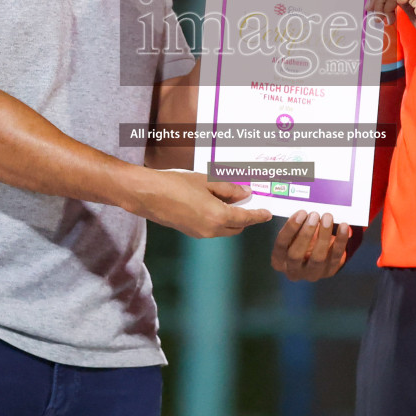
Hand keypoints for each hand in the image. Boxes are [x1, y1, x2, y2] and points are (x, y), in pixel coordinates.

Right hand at [130, 168, 271, 237]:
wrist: (147, 195)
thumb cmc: (175, 184)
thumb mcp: (206, 181)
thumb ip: (228, 189)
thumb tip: (245, 193)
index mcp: (218, 216)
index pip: (246, 218)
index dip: (258, 215)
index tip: (267, 213)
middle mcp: (211, 230)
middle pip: (237, 227)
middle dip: (246, 217)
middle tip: (248, 201)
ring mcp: (200, 233)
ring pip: (224, 229)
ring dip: (231, 218)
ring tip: (230, 199)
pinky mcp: (190, 232)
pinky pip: (212, 228)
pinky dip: (219, 219)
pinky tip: (214, 204)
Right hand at [270, 211, 351, 280]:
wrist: (317, 256)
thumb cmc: (301, 241)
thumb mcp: (293, 235)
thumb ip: (296, 226)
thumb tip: (305, 212)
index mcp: (279, 261)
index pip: (281, 245)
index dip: (290, 228)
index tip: (301, 213)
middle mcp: (293, 271)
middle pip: (296, 255)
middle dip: (305, 233)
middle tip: (314, 215)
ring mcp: (311, 274)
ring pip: (317, 258)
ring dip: (323, 236)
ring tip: (327, 217)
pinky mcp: (329, 272)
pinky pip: (335, 257)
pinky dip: (340, 241)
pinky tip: (343, 227)